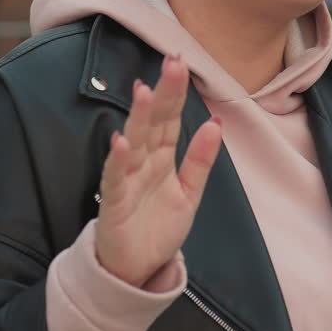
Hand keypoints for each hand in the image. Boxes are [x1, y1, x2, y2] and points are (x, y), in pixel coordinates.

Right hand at [95, 55, 221, 287]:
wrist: (137, 268)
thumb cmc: (159, 227)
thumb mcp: (190, 192)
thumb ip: (201, 159)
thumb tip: (217, 122)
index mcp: (163, 158)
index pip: (170, 119)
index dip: (175, 93)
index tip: (180, 62)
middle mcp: (144, 163)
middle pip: (153, 123)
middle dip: (162, 94)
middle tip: (171, 63)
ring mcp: (128, 180)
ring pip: (134, 143)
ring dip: (137, 119)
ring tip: (143, 92)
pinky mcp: (114, 202)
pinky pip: (117, 179)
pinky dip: (119, 161)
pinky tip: (122, 142)